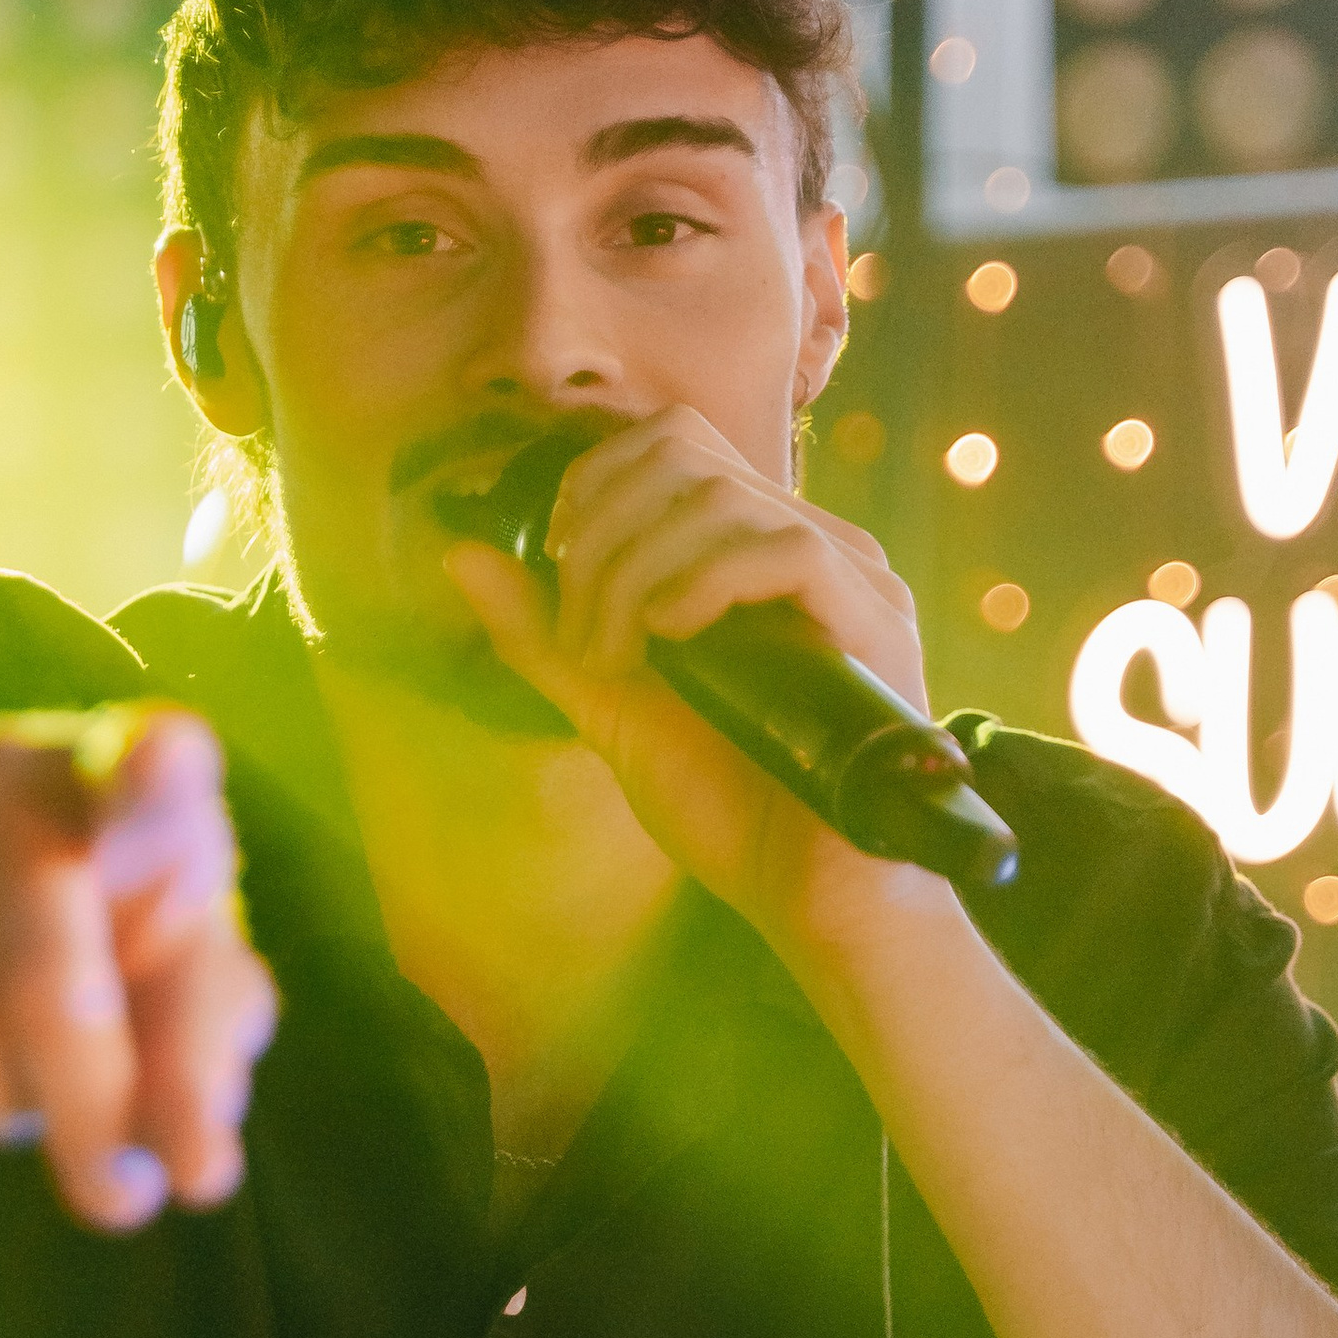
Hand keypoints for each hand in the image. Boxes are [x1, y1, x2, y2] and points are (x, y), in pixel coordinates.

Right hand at [0, 704, 278, 1231]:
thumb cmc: (100, 931)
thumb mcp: (172, 971)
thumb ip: (202, 1058)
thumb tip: (193, 1166)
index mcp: (127, 771)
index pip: (157, 761)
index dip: (159, 810)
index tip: (177, 869)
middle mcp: (6, 770)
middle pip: (41, 969)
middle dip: (90, 1108)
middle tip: (118, 1197)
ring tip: (23, 1106)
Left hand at [443, 408, 942, 966]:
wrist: (811, 897)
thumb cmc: (727, 808)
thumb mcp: (610, 707)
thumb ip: (540, 631)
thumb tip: (462, 550)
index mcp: (752, 548)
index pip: (668, 440)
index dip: (591, 488)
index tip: (559, 577)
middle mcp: (809, 540)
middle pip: (681, 450)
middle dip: (599, 534)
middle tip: (584, 637)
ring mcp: (851, 573)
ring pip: (719, 497)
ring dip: (635, 575)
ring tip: (621, 660)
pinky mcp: (875, 618)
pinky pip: (783, 549)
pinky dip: (704, 584)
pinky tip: (675, 642)